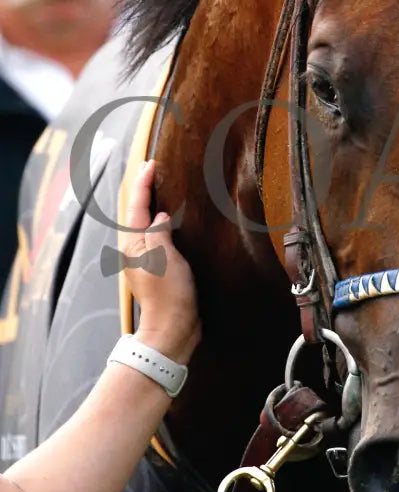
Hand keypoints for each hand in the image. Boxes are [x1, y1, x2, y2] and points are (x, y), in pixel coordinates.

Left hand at [122, 160, 199, 364]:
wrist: (172, 327)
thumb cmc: (169, 292)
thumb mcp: (163, 256)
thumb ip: (158, 231)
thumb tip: (159, 216)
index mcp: (133, 244)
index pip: (137, 206)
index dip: (144, 183)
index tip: (151, 163)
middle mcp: (135, 250)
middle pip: (136, 214)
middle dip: (143, 191)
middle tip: (150, 169)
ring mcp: (145, 261)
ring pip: (144, 226)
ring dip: (150, 206)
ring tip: (158, 189)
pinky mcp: (157, 270)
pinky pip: (155, 238)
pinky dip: (159, 224)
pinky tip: (168, 222)